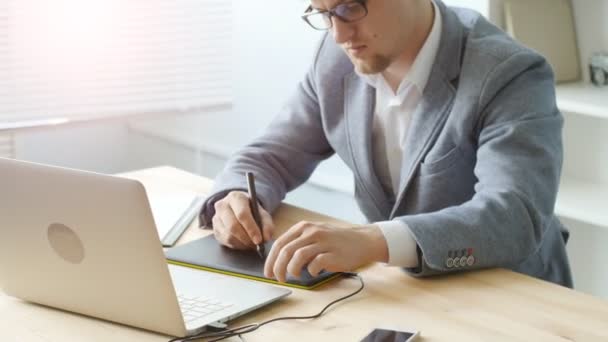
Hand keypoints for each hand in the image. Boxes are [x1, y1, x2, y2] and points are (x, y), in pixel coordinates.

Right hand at [212, 191, 274, 249]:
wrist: (238, 209)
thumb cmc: (251, 210)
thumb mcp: (262, 213)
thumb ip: (267, 224)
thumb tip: (266, 237)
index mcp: (236, 197)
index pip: (242, 214)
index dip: (251, 228)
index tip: (259, 240)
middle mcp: (222, 205)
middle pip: (233, 226)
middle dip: (246, 238)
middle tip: (256, 245)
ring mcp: (216, 218)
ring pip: (228, 236)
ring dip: (242, 243)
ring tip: (252, 244)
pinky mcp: (215, 229)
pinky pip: (225, 241)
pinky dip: (237, 245)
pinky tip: (244, 243)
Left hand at [264, 221, 387, 282]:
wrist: (362, 240)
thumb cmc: (336, 240)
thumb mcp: (315, 234)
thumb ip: (298, 242)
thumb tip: (278, 260)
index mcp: (304, 227)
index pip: (280, 243)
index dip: (271, 260)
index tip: (268, 272)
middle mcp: (311, 232)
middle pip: (286, 250)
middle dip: (277, 268)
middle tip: (277, 279)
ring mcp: (322, 242)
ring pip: (297, 256)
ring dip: (292, 270)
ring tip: (294, 276)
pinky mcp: (332, 254)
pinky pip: (314, 264)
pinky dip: (310, 271)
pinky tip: (314, 272)